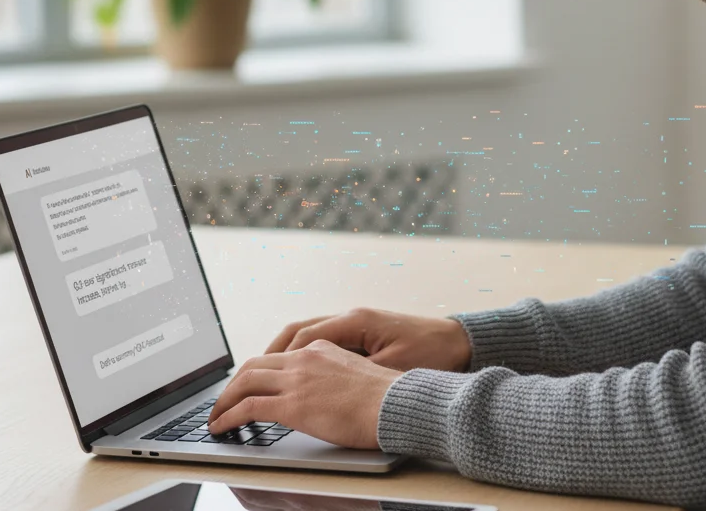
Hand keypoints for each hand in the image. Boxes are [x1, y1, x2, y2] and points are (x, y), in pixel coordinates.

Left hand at [207, 339, 401, 448]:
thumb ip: (333, 376)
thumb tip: (321, 393)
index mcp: (321, 349)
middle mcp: (305, 359)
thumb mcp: (356, 374)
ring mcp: (297, 380)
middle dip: (234, 383)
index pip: (278, 356)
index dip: (257, 371)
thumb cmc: (385, 397)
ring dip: (225, 400)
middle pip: (254, 364)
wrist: (395, 404)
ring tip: (216, 416)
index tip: (248, 384)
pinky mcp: (292, 405)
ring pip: (245, 382)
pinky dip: (228, 416)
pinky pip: (247, 407)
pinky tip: (221, 427)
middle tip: (224, 400)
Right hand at [266, 307, 471, 371]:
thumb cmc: (431, 353)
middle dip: (270, 354)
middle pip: (298, 331)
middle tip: (246, 379)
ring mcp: (356, 323)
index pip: (303, 337)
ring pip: (307, 334)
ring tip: (263, 377)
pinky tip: (296, 373)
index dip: (277, 359)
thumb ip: (355, 375)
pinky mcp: (363, 333)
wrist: (459, 342)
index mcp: (356, 321)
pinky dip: (302, 353)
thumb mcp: (392, 368)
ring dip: (283, 353)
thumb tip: (320, 389)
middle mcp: (351, 317)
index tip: (256, 378)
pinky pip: (322, 339)